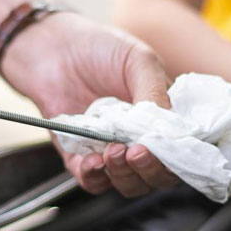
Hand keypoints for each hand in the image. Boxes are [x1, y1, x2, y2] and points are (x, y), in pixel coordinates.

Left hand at [0, 12, 177, 196]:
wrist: (51, 47)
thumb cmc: (99, 48)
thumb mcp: (138, 61)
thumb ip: (156, 94)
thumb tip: (169, 128)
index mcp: (161, 118)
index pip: (179, 152)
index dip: (175, 158)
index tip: (163, 149)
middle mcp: (138, 138)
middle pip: (156, 175)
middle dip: (149, 170)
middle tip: (135, 152)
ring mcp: (109, 149)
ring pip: (127, 183)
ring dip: (123, 175)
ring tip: (112, 152)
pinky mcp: (79, 156)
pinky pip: (91, 181)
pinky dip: (94, 177)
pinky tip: (92, 160)